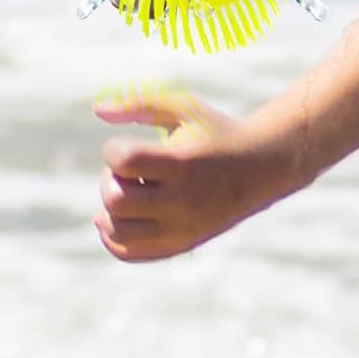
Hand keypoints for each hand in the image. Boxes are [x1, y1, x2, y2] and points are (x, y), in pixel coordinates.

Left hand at [92, 91, 287, 260]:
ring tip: (127, 192)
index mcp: (183, 164)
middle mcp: (182, 202)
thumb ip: (140, 104)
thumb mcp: (184, 108)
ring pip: (118, 232)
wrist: (261, 168)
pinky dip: (113, 237)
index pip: (124, 162)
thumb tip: (97, 109)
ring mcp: (182, 229)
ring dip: (109, 211)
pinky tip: (121, 216)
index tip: (127, 146)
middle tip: (127, 173)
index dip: (113, 150)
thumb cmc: (215, 132)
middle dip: (108, 182)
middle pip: (116, 201)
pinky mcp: (181, 244)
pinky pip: (130, 253)